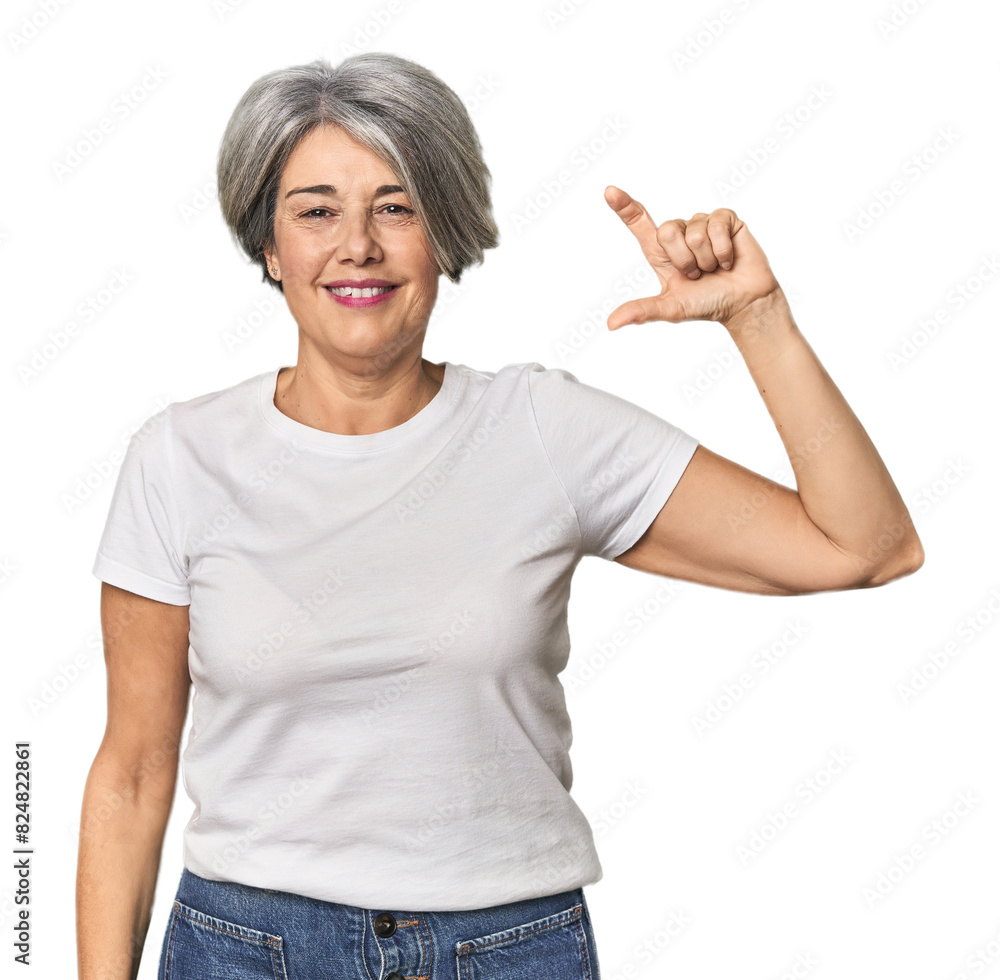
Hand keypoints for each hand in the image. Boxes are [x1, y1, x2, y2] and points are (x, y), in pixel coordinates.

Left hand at [604, 186, 779, 329]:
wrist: (743, 303)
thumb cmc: (706, 303)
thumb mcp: (671, 309)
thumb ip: (642, 311)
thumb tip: (611, 324)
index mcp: (662, 251)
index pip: (639, 223)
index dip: (624, 207)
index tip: (609, 192)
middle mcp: (680, 233)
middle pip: (668, 231)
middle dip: (685, 260)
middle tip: (698, 273)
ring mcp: (702, 224)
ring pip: (695, 234)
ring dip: (707, 260)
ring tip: (714, 268)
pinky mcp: (725, 219)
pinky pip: (717, 227)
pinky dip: (723, 251)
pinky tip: (728, 260)